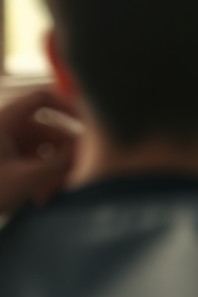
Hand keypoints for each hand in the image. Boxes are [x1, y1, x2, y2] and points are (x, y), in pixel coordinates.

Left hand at [0, 89, 77, 214]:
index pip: (43, 98)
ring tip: (54, 193)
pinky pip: (34, 163)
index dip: (69, 106)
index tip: (89, 123)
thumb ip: (60, 164)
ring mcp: (5, 147)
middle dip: (66, 153)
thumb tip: (86, 155)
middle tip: (78, 171)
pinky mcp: (5, 164)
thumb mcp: (25, 178)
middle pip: (50, 129)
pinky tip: (41, 198)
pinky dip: (42, 177)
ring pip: (44, 150)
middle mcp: (6, 129)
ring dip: (54, 170)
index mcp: (5, 121)